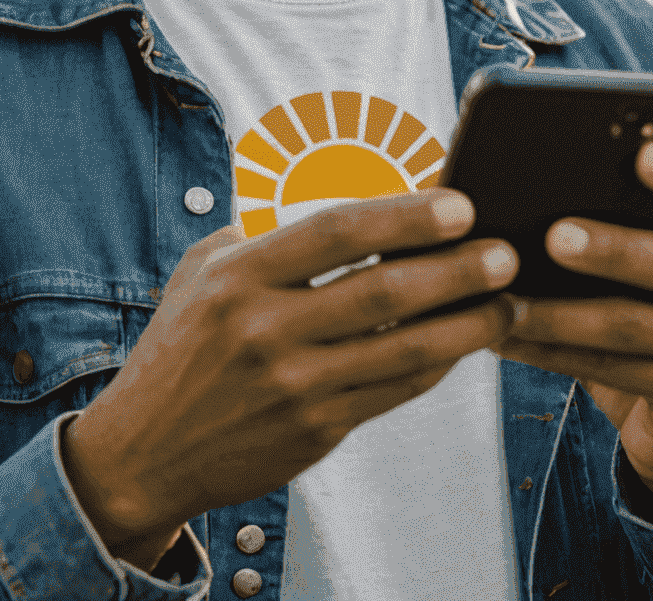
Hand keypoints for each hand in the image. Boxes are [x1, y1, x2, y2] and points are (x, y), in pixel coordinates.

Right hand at [60, 189, 520, 569]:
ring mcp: (294, 386)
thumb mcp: (203, 270)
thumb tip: (355, 200)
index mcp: (240, 276)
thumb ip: (267, 234)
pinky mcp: (316, 431)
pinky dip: (437, 364)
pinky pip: (394, 392)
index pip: (338, 231)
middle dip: (456, 268)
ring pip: (404, 350)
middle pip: (383, 291)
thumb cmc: (180, 346)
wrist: (142, 451)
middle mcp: (267, 330)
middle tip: (506, 249)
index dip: (405, 214)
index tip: (458, 202)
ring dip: (467, 324)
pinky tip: (466, 341)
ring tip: (509, 300)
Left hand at [490, 140, 652, 503]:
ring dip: (561, 313)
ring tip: (506, 301)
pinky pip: (617, 371)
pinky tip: (509, 340)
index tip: (644, 154)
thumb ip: (631, 228)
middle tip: (553, 237)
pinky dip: (555, 354)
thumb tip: (534, 193)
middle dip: (612, 249)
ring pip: (634, 324)